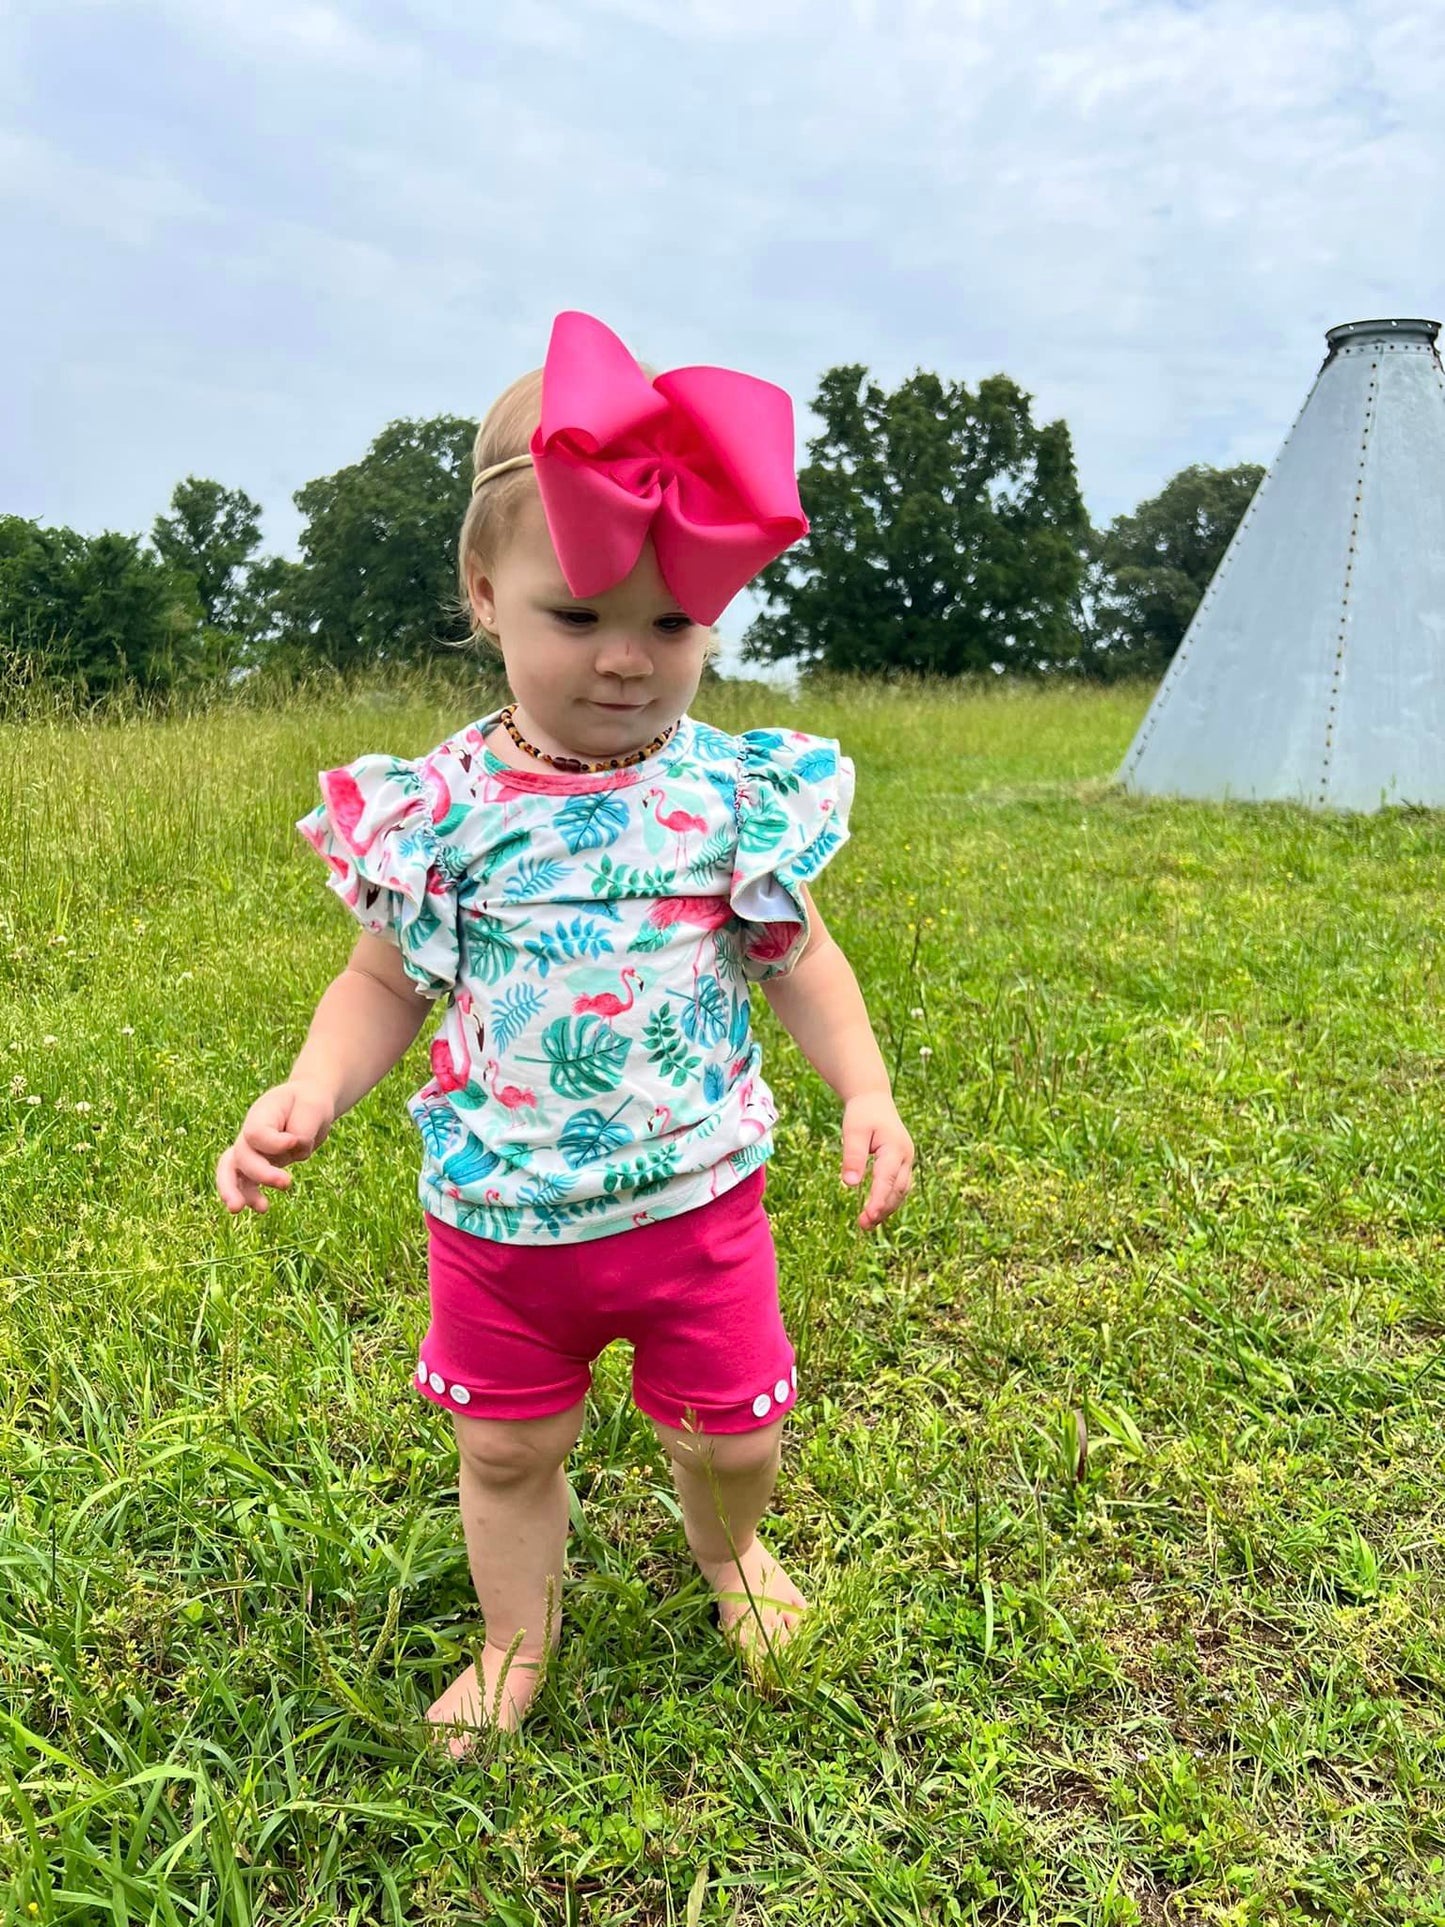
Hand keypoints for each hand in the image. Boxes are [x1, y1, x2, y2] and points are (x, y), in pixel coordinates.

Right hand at [215, 1079, 336, 1215]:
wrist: (307, 1106)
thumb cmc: (309, 1104)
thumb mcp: (313, 1108)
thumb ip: (304, 1127)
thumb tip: (296, 1149)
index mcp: (260, 1115)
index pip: (255, 1133)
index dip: (274, 1143)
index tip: (294, 1141)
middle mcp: (249, 1134)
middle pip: (242, 1156)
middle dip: (261, 1173)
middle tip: (287, 1183)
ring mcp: (251, 1151)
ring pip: (230, 1172)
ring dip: (235, 1191)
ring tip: (242, 1208)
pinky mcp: (258, 1166)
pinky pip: (245, 1184)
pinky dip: (250, 1197)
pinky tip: (263, 1208)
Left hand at [840, 1092, 913, 1230]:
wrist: (873, 1099)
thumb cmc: (862, 1114)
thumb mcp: (853, 1132)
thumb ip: (852, 1157)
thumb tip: (849, 1184)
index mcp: (895, 1148)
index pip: (887, 1180)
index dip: (878, 1200)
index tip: (868, 1216)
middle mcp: (906, 1156)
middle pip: (898, 1190)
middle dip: (882, 1209)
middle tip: (863, 1225)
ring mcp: (907, 1160)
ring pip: (901, 1191)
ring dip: (886, 1208)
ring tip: (866, 1223)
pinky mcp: (902, 1164)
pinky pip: (899, 1186)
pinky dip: (889, 1200)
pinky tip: (875, 1211)